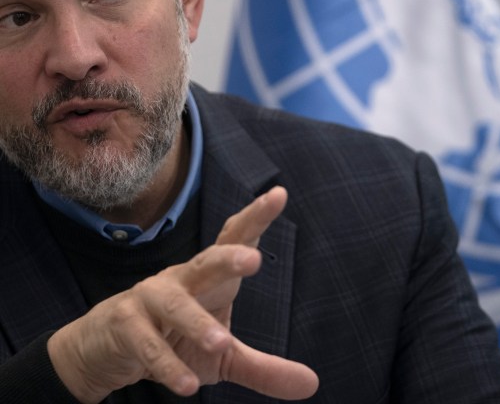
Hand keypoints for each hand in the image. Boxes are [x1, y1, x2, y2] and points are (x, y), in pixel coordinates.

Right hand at [47, 186, 318, 402]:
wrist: (108, 348)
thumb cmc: (176, 339)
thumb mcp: (223, 355)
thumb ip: (264, 368)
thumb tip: (312, 384)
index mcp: (211, 277)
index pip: (236, 240)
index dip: (255, 217)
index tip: (278, 194)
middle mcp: (183, 278)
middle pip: (208, 260)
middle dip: (229, 256)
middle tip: (252, 259)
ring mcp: (151, 297)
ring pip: (175, 303)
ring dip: (196, 321)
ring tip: (220, 341)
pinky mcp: (125, 324)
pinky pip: (147, 343)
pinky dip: (166, 364)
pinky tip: (187, 384)